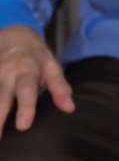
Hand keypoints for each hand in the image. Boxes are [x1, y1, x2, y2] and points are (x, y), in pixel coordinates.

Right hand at [0, 23, 73, 139]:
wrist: (13, 34)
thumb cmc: (36, 55)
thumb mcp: (52, 67)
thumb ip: (60, 88)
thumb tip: (70, 108)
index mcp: (26, 70)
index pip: (26, 91)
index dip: (25, 108)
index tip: (22, 126)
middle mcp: (5, 72)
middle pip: (0, 97)